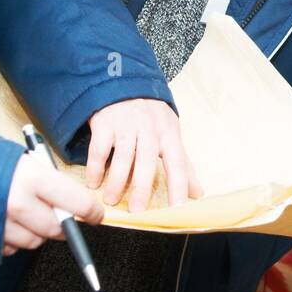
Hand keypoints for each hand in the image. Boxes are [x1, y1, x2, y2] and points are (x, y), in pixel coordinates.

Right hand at [2, 153, 104, 256]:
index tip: (96, 214)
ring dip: (39, 232)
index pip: (78, 203)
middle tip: (64, 216)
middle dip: (65, 225)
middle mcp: (18, 204)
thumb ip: (48, 179)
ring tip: (29, 214)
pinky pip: (12, 248)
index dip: (92, 211)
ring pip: (35, 241)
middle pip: (57, 228)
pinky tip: (9, 223)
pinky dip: (15, 239)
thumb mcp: (22, 159)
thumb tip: (69, 197)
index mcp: (32, 178)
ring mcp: (1, 224)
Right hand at [85, 98, 203, 211]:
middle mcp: (148, 127)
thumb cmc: (150, 114)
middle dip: (142, 187)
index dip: (179, 185)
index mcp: (168, 132)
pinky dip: (95, 167)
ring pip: (122, 155)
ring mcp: (125, 123)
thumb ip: (182, 163)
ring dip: (116, 180)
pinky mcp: (104, 121)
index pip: (177, 161)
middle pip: (147, 159)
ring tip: (111, 200)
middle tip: (137, 210)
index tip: (178, 208)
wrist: (122, 81)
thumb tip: (197, 193)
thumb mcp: (169, 132)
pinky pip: (99, 148)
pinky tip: (93, 183)